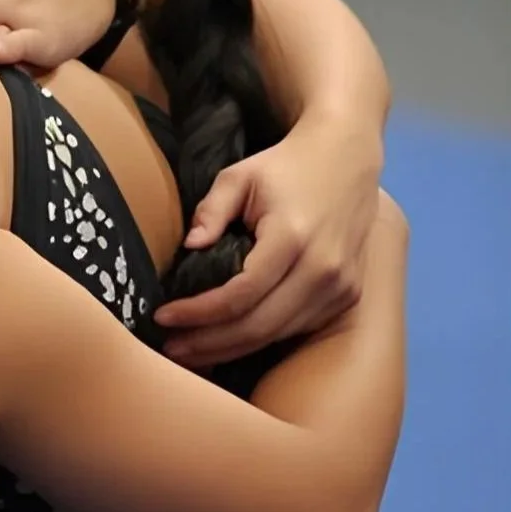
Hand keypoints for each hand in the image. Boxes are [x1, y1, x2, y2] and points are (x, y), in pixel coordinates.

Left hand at [153, 115, 383, 366]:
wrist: (347, 160)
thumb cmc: (286, 167)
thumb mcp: (239, 176)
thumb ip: (210, 211)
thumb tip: (188, 248)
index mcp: (293, 238)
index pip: (239, 294)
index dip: (197, 313)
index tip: (162, 317)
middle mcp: (323, 269)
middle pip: (258, 326)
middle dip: (209, 343)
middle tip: (170, 347)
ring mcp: (341, 287)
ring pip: (277, 334)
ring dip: (231, 349)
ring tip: (190, 351)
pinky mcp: (348, 295)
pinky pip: (297, 328)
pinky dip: (260, 339)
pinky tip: (228, 341)